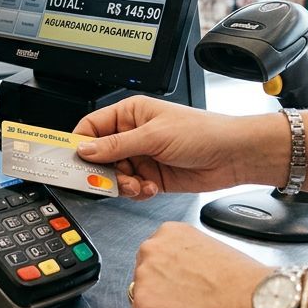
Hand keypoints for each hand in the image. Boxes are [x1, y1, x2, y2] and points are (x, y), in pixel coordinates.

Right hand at [73, 96, 274, 199]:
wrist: (234, 155)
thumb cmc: (203, 132)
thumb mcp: (154, 136)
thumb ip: (116, 145)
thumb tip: (85, 149)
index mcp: (130, 115)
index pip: (92, 128)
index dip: (80, 144)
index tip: (73, 160)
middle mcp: (133, 135)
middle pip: (100, 156)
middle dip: (103, 170)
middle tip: (106, 180)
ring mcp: (143, 157)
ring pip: (114, 175)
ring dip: (122, 184)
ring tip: (137, 184)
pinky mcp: (152, 177)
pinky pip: (131, 188)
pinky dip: (136, 192)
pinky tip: (149, 188)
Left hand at [130, 223, 266, 307]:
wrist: (257, 302)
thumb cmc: (247, 282)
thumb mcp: (213, 250)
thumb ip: (189, 256)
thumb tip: (186, 273)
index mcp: (169, 232)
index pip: (156, 258)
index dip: (172, 278)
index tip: (187, 286)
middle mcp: (151, 248)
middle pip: (146, 278)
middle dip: (163, 292)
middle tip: (191, 302)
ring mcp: (143, 276)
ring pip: (143, 301)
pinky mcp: (143, 305)